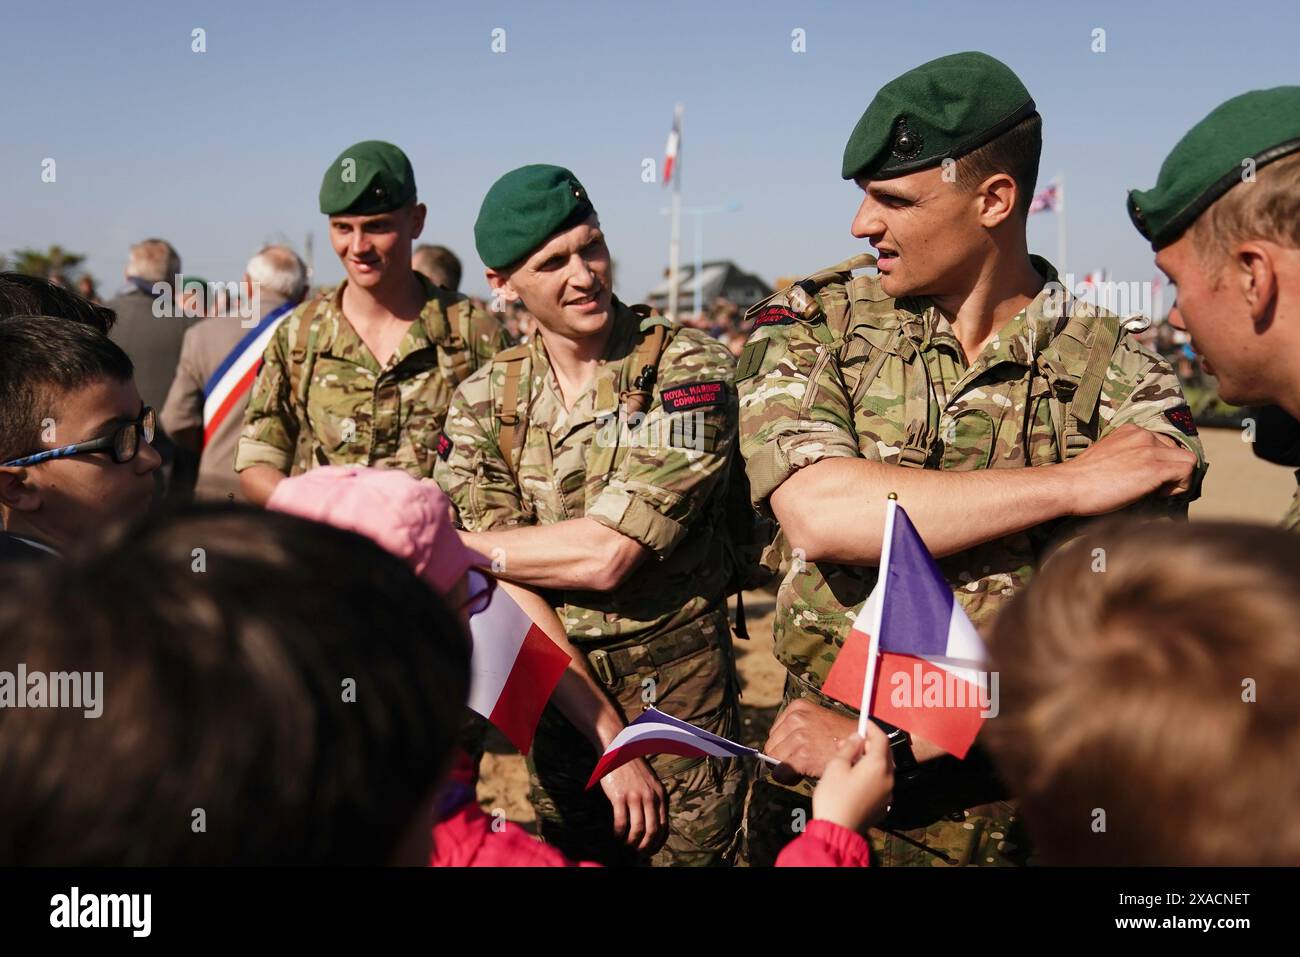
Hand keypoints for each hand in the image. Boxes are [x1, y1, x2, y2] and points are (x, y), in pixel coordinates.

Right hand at [599, 758, 667, 853]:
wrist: (618, 750)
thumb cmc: (633, 768)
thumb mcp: (650, 783)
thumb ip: (653, 800)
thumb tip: (652, 825)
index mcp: (660, 795)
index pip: (664, 826)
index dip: (657, 842)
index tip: (650, 850)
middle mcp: (650, 796)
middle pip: (652, 830)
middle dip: (646, 846)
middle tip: (638, 853)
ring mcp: (635, 796)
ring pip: (637, 829)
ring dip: (632, 841)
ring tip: (626, 844)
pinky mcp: (619, 796)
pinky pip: (621, 821)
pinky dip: (619, 832)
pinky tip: (616, 835)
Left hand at [764, 698, 859, 779]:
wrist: (862, 746)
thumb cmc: (841, 735)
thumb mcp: (817, 719)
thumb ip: (796, 728)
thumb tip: (773, 749)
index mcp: (797, 707)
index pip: (774, 732)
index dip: (783, 745)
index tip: (795, 751)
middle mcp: (796, 719)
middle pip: (772, 745)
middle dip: (782, 756)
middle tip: (800, 761)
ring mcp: (798, 737)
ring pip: (774, 759)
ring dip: (786, 766)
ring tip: (804, 766)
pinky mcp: (802, 756)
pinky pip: (780, 772)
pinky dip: (787, 777)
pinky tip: (800, 775)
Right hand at [811, 723, 894, 831]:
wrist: (838, 830)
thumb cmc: (834, 796)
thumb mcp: (836, 766)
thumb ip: (849, 748)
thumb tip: (858, 737)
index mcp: (878, 765)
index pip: (881, 738)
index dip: (872, 728)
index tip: (863, 723)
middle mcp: (888, 778)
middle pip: (884, 753)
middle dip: (869, 744)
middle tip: (850, 743)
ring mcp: (888, 793)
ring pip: (882, 768)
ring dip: (869, 760)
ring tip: (848, 761)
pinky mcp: (883, 805)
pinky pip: (880, 783)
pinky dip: (871, 775)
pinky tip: (854, 778)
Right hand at [1060, 424, 1196, 514]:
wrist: (1069, 486)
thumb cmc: (1083, 479)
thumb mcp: (1109, 457)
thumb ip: (1128, 457)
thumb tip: (1146, 474)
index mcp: (1131, 431)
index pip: (1164, 444)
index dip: (1161, 464)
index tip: (1147, 480)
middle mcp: (1143, 435)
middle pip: (1178, 452)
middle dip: (1171, 471)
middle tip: (1153, 489)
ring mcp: (1149, 450)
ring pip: (1188, 461)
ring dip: (1178, 479)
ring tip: (1157, 492)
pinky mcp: (1154, 468)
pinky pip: (1187, 472)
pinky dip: (1179, 487)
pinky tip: (1158, 495)